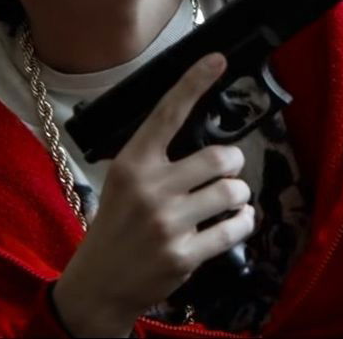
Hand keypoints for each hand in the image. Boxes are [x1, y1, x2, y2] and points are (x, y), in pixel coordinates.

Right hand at [52, 52, 254, 336]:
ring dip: (239, 193)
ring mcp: (168, 223)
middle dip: (233, 162)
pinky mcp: (184, 255)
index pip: (167, 113)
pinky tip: (234, 221)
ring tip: (228, 199)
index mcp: (133, 163)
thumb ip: (155, 159)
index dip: (194, 82)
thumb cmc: (114, 226)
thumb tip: (199, 137)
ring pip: (233, 191)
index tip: (217, 59)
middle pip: (220, 157)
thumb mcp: (122, 182)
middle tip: (227, 169)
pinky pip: (236, 228)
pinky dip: (243, 221)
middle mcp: (151, 188)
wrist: (99, 284)